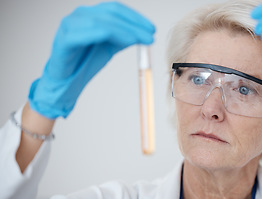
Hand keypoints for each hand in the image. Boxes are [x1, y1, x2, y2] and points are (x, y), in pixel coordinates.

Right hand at [28, 2, 155, 118]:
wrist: (65, 81)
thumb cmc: (85, 63)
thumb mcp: (109, 47)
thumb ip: (124, 38)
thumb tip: (144, 35)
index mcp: (90, 14)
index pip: (116, 8)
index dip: (136, 17)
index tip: (152, 29)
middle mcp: (79, 15)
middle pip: (111, 13)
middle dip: (134, 25)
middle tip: (150, 36)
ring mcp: (70, 25)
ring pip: (101, 22)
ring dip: (124, 30)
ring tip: (139, 40)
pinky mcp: (64, 40)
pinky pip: (85, 34)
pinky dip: (105, 35)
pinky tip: (122, 41)